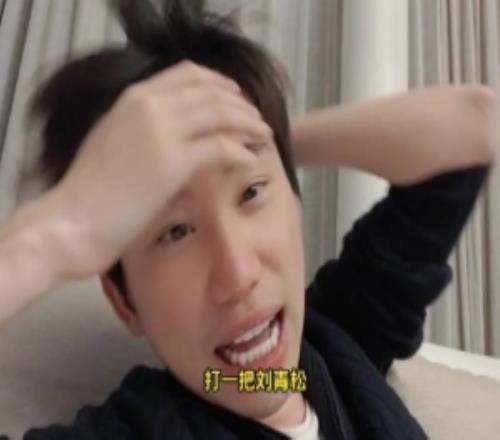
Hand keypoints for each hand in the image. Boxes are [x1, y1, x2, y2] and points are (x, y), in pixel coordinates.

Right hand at [46, 60, 271, 280]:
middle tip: (258, 121)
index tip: (237, 98)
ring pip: (221, 114)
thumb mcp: (114, 145)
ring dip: (248, 124)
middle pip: (212, 92)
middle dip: (242, 104)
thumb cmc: (89, 193)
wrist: (70, 222)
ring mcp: (160, 132)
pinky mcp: (171, 162)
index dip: (220, 84)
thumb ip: (145, 133)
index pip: (188, 74)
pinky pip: (220, 147)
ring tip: (264, 136)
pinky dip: (241, 151)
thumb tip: (180, 138)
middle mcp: (149, 105)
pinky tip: (250, 160)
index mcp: (133, 99)